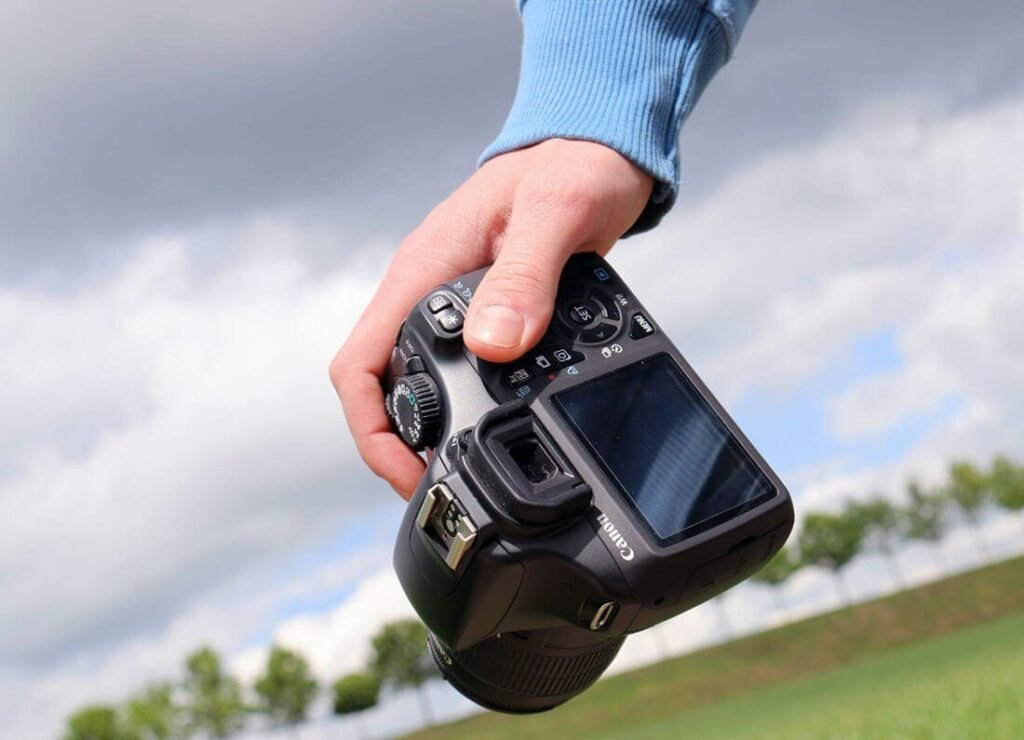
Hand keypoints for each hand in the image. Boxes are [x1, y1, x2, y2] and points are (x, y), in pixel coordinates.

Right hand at [330, 139, 652, 498]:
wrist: (596, 151)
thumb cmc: (575, 167)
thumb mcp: (556, 214)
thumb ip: (525, 276)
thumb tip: (494, 346)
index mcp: (423, 271)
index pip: (359, 362)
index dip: (371, 428)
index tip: (408, 470)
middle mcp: (428, 292)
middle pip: (382, 386)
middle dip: (401, 446)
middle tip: (443, 487)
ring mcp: (455, 305)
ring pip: (419, 382)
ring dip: (433, 430)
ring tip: (469, 471)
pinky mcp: (487, 313)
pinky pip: (461, 370)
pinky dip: (470, 406)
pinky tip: (502, 426)